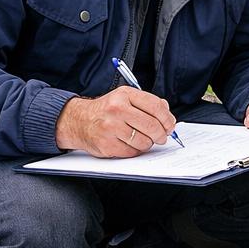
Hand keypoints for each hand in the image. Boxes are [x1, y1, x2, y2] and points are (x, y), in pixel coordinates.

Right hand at [56, 86, 177, 157]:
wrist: (79, 121)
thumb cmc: (106, 110)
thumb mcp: (124, 98)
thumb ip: (147, 103)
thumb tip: (167, 115)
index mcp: (124, 95)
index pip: (155, 106)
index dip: (167, 118)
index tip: (170, 125)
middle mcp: (117, 110)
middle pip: (152, 126)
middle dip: (161, 134)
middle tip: (161, 137)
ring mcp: (110, 128)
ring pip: (143, 141)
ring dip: (148, 143)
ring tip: (143, 139)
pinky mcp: (106, 144)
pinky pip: (132, 152)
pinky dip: (135, 150)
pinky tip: (130, 144)